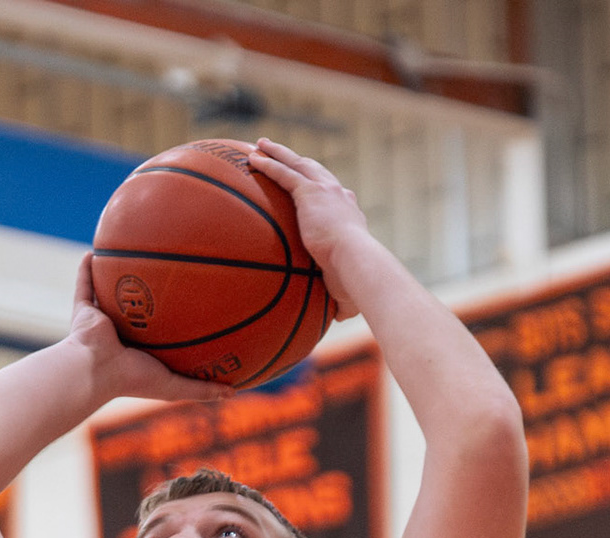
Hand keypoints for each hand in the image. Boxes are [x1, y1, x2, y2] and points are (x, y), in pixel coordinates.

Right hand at [67, 256, 232, 402]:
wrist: (96, 373)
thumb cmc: (133, 381)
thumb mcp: (174, 387)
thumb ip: (202, 389)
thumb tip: (235, 393)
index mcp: (138, 351)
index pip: (156, 333)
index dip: (169, 319)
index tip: (186, 303)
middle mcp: (119, 334)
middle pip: (134, 309)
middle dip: (144, 294)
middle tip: (162, 273)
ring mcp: (101, 322)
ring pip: (107, 295)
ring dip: (113, 277)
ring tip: (128, 256)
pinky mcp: (83, 313)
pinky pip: (84, 287)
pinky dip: (85, 270)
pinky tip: (93, 251)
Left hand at [247, 139, 370, 318]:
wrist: (357, 264)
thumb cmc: (356, 282)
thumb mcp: (345, 289)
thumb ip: (337, 298)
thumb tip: (335, 320)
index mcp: (349, 215)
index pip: (334, 198)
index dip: (322, 191)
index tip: (312, 189)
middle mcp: (340, 197)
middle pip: (314, 172)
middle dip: (296, 161)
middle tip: (279, 153)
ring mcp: (326, 191)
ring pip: (297, 164)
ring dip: (278, 153)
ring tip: (261, 145)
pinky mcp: (311, 193)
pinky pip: (284, 174)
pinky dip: (269, 164)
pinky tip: (252, 159)